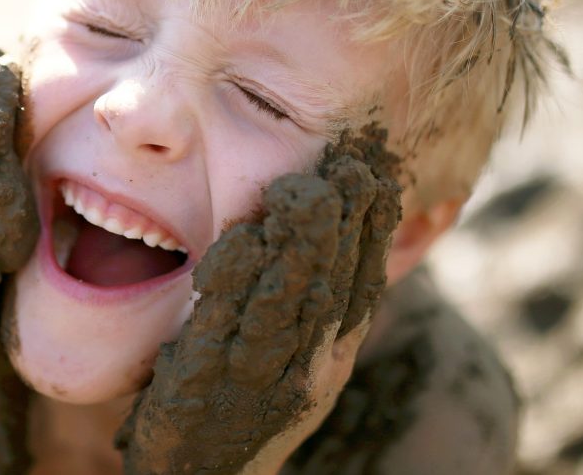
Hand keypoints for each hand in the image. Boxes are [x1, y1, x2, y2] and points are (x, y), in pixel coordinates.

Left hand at [116, 130, 401, 474]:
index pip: (361, 289)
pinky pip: (223, 328)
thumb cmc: (246, 413)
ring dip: (298, 247)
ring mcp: (258, 379)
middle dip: (344, 227)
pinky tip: (241, 240)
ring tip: (302, 191)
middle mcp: (306, 369)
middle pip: (331, 289)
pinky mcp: (204, 384)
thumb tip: (339, 240)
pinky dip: (234, 282)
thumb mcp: (298, 366)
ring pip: (286, 305)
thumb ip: (316, 311)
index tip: (378, 179)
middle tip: (352, 169)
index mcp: (331, 360)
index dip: (373, 233)